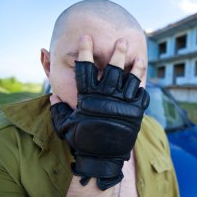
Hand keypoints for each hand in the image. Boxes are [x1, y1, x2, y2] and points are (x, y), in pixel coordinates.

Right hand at [50, 35, 148, 190]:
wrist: (102, 159)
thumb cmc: (82, 141)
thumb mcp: (66, 125)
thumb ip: (58, 109)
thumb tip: (53, 97)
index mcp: (88, 97)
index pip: (85, 69)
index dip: (84, 52)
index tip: (86, 37)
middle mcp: (106, 97)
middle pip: (113, 69)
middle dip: (118, 52)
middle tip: (122, 40)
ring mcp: (123, 104)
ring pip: (132, 79)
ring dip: (136, 66)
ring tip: (140, 57)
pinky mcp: (136, 113)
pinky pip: (142, 95)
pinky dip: (142, 87)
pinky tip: (143, 81)